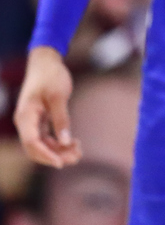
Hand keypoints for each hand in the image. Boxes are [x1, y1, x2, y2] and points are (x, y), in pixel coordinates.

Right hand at [14, 47, 81, 167]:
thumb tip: (65, 142)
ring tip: (78, 152)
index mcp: (26, 115)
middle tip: (76, 157)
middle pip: (36, 148)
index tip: (61, 163)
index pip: (32, 142)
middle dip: (55, 155)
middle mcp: (25, 122)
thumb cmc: (51, 75)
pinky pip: (46, 137)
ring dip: (59, 150)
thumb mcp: (59, 96)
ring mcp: (31, 122)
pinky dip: (59, 142)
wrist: (46, 61)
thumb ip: (61, 119)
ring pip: (42, 144)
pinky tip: (74, 143)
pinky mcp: (39, 120)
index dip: (46, 155)